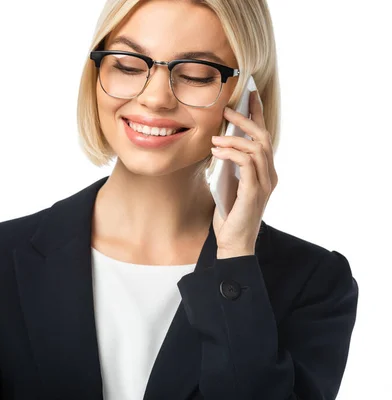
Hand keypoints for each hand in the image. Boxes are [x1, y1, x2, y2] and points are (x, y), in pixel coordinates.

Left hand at [210, 90, 277, 257]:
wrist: (233, 242)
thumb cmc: (229, 214)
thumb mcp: (228, 183)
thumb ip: (230, 165)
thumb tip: (218, 142)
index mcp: (264, 171)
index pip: (263, 137)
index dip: (257, 114)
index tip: (250, 95)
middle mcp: (269, 175)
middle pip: (263, 138)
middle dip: (246, 120)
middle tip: (228, 109)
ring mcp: (264, 184)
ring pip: (257, 149)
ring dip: (235, 138)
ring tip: (215, 137)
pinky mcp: (254, 193)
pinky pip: (247, 164)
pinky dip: (232, 154)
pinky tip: (217, 151)